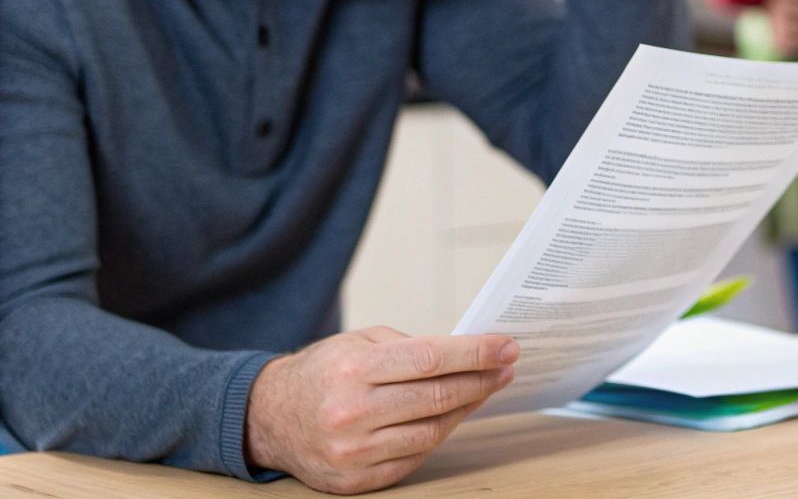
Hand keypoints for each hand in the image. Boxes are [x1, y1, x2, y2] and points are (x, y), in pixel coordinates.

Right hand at [245, 327, 518, 493]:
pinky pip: (413, 458)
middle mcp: (351, 412)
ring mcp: (352, 452)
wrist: (267, 417)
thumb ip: (409, 347)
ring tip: (485, 389)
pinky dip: (438, 435)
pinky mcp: (355, 480)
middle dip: (481, 380)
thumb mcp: (358, 342)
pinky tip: (453, 416)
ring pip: (431, 431)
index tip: (506, 347)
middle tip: (506, 366)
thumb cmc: (322, 372)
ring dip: (466, 409)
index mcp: (352, 369)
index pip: (430, 360)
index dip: (475, 354)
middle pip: (436, 397)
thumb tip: (467, 353)